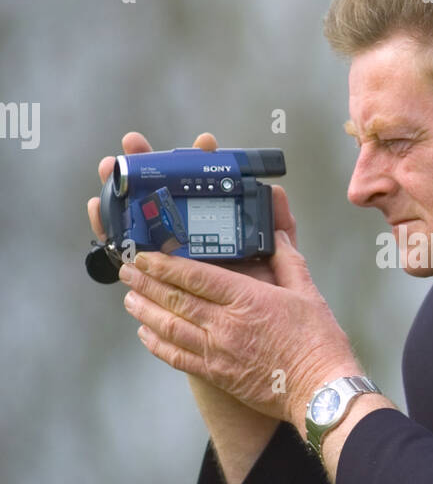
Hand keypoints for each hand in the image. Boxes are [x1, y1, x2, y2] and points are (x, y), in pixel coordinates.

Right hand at [87, 131, 296, 285]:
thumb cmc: (263, 298)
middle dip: (145, 164)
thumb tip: (276, 194)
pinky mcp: (149, 271)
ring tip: (109, 171)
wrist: (249, 339)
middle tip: (133, 146)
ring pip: (137, 213)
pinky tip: (100, 210)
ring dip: (121, 189)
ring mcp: (165, 249)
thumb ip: (280, 229)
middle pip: (162, 190)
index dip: (198, 160)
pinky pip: (124, 246)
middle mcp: (187, 231)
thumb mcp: (278, 261)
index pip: (204, 184)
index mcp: (215, 224)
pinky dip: (109, 227)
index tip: (201, 144)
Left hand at [116, 219, 358, 427]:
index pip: (195, 276)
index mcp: (247, 299)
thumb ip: (288, 261)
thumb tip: (277, 237)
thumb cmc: (318, 343)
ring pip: (170, 327)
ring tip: (129, 298)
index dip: (165, 264)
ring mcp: (218, 352)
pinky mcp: (218, 374)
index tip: (146, 255)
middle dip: (147, 283)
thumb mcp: (308, 293)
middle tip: (127, 270)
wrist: (320, 391)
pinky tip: (146, 333)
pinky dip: (158, 345)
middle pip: (175, 300)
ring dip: (146, 311)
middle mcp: (226, 325)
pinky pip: (178, 357)